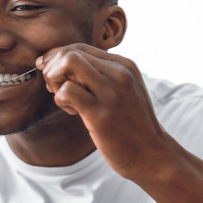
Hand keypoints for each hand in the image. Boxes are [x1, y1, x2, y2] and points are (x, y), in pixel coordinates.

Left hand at [37, 43, 169, 180]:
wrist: (151, 155)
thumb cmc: (128, 124)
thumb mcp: (120, 90)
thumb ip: (97, 75)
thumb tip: (57, 63)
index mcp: (123, 65)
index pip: (78, 47)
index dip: (57, 58)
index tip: (51, 74)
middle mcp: (119, 73)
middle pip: (69, 52)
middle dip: (52, 68)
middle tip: (54, 88)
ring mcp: (111, 93)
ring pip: (67, 64)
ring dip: (54, 80)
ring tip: (64, 99)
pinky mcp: (101, 113)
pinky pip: (67, 90)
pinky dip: (60, 99)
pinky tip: (71, 111)